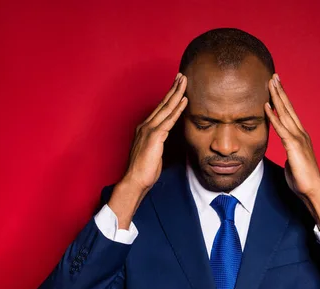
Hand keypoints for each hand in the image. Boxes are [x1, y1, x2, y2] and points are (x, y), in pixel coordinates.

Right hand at [108, 73, 187, 228]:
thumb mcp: (154, 153)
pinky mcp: (155, 137)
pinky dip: (177, 109)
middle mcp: (145, 126)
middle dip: (173, 88)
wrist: (135, 181)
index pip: (160, 109)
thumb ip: (160, 142)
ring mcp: (149, 130)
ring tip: (184, 81)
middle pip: (163, 104)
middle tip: (181, 75)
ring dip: (176, 93)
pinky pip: (169, 120)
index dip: (169, 96)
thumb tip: (167, 140)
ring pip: (166, 108)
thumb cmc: (144, 170)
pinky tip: (184, 100)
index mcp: (145, 129)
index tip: (177, 86)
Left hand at [264, 74, 319, 230]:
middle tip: (274, 76)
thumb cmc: (303, 179)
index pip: (290, 113)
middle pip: (288, 108)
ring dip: (277, 97)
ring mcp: (298, 138)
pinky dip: (273, 116)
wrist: (313, 190)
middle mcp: (300, 133)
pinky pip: (281, 128)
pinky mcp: (293, 146)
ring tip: (270, 83)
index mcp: (300, 136)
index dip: (283, 99)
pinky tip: (267, 106)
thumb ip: (290, 153)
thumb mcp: (294, 161)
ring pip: (285, 113)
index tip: (277, 87)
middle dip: (280, 91)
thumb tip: (286, 152)